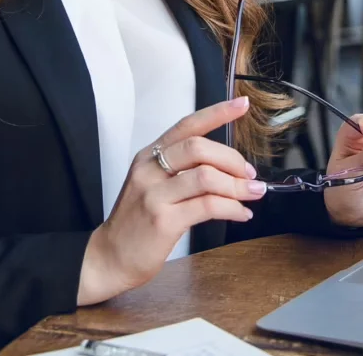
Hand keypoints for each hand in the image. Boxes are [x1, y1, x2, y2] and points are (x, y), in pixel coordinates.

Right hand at [78, 96, 264, 304]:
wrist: (109, 257)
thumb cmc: (136, 222)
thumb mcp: (152, 185)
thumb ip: (181, 170)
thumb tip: (226, 166)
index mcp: (149, 155)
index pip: (186, 125)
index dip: (217, 113)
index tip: (242, 104)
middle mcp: (150, 169)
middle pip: (199, 147)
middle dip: (232, 159)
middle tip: (249, 174)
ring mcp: (155, 194)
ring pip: (207, 177)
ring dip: (238, 186)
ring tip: (252, 194)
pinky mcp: (164, 221)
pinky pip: (208, 206)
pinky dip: (232, 208)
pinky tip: (241, 213)